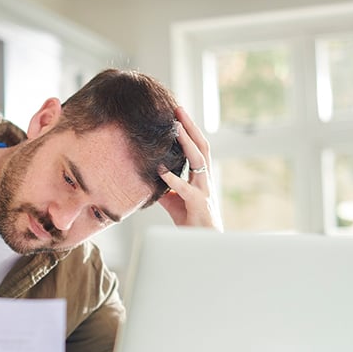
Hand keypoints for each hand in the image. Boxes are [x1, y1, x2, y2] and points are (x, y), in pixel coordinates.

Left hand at [158, 107, 223, 230]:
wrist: (204, 242)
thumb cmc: (190, 220)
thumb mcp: (173, 200)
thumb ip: (165, 187)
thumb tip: (147, 175)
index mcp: (199, 176)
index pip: (196, 147)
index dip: (188, 130)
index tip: (177, 113)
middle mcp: (204, 179)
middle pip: (201, 146)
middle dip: (190, 127)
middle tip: (178, 109)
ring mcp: (203, 190)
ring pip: (199, 161)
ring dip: (187, 143)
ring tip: (176, 127)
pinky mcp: (198, 204)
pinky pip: (185, 189)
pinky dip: (173, 179)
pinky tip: (161, 170)